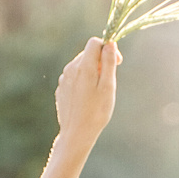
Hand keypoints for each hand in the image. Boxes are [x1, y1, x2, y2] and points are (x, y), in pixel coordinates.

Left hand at [55, 38, 121, 152]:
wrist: (76, 134)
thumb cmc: (96, 112)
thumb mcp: (108, 86)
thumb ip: (109, 62)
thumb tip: (110, 43)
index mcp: (83, 66)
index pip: (95, 42)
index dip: (108, 48)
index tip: (117, 62)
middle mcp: (70, 69)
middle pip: (88, 54)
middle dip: (101, 61)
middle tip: (109, 81)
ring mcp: (64, 79)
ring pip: (81, 66)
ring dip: (92, 72)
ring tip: (98, 93)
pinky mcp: (61, 89)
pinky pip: (74, 78)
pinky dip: (83, 82)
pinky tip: (87, 99)